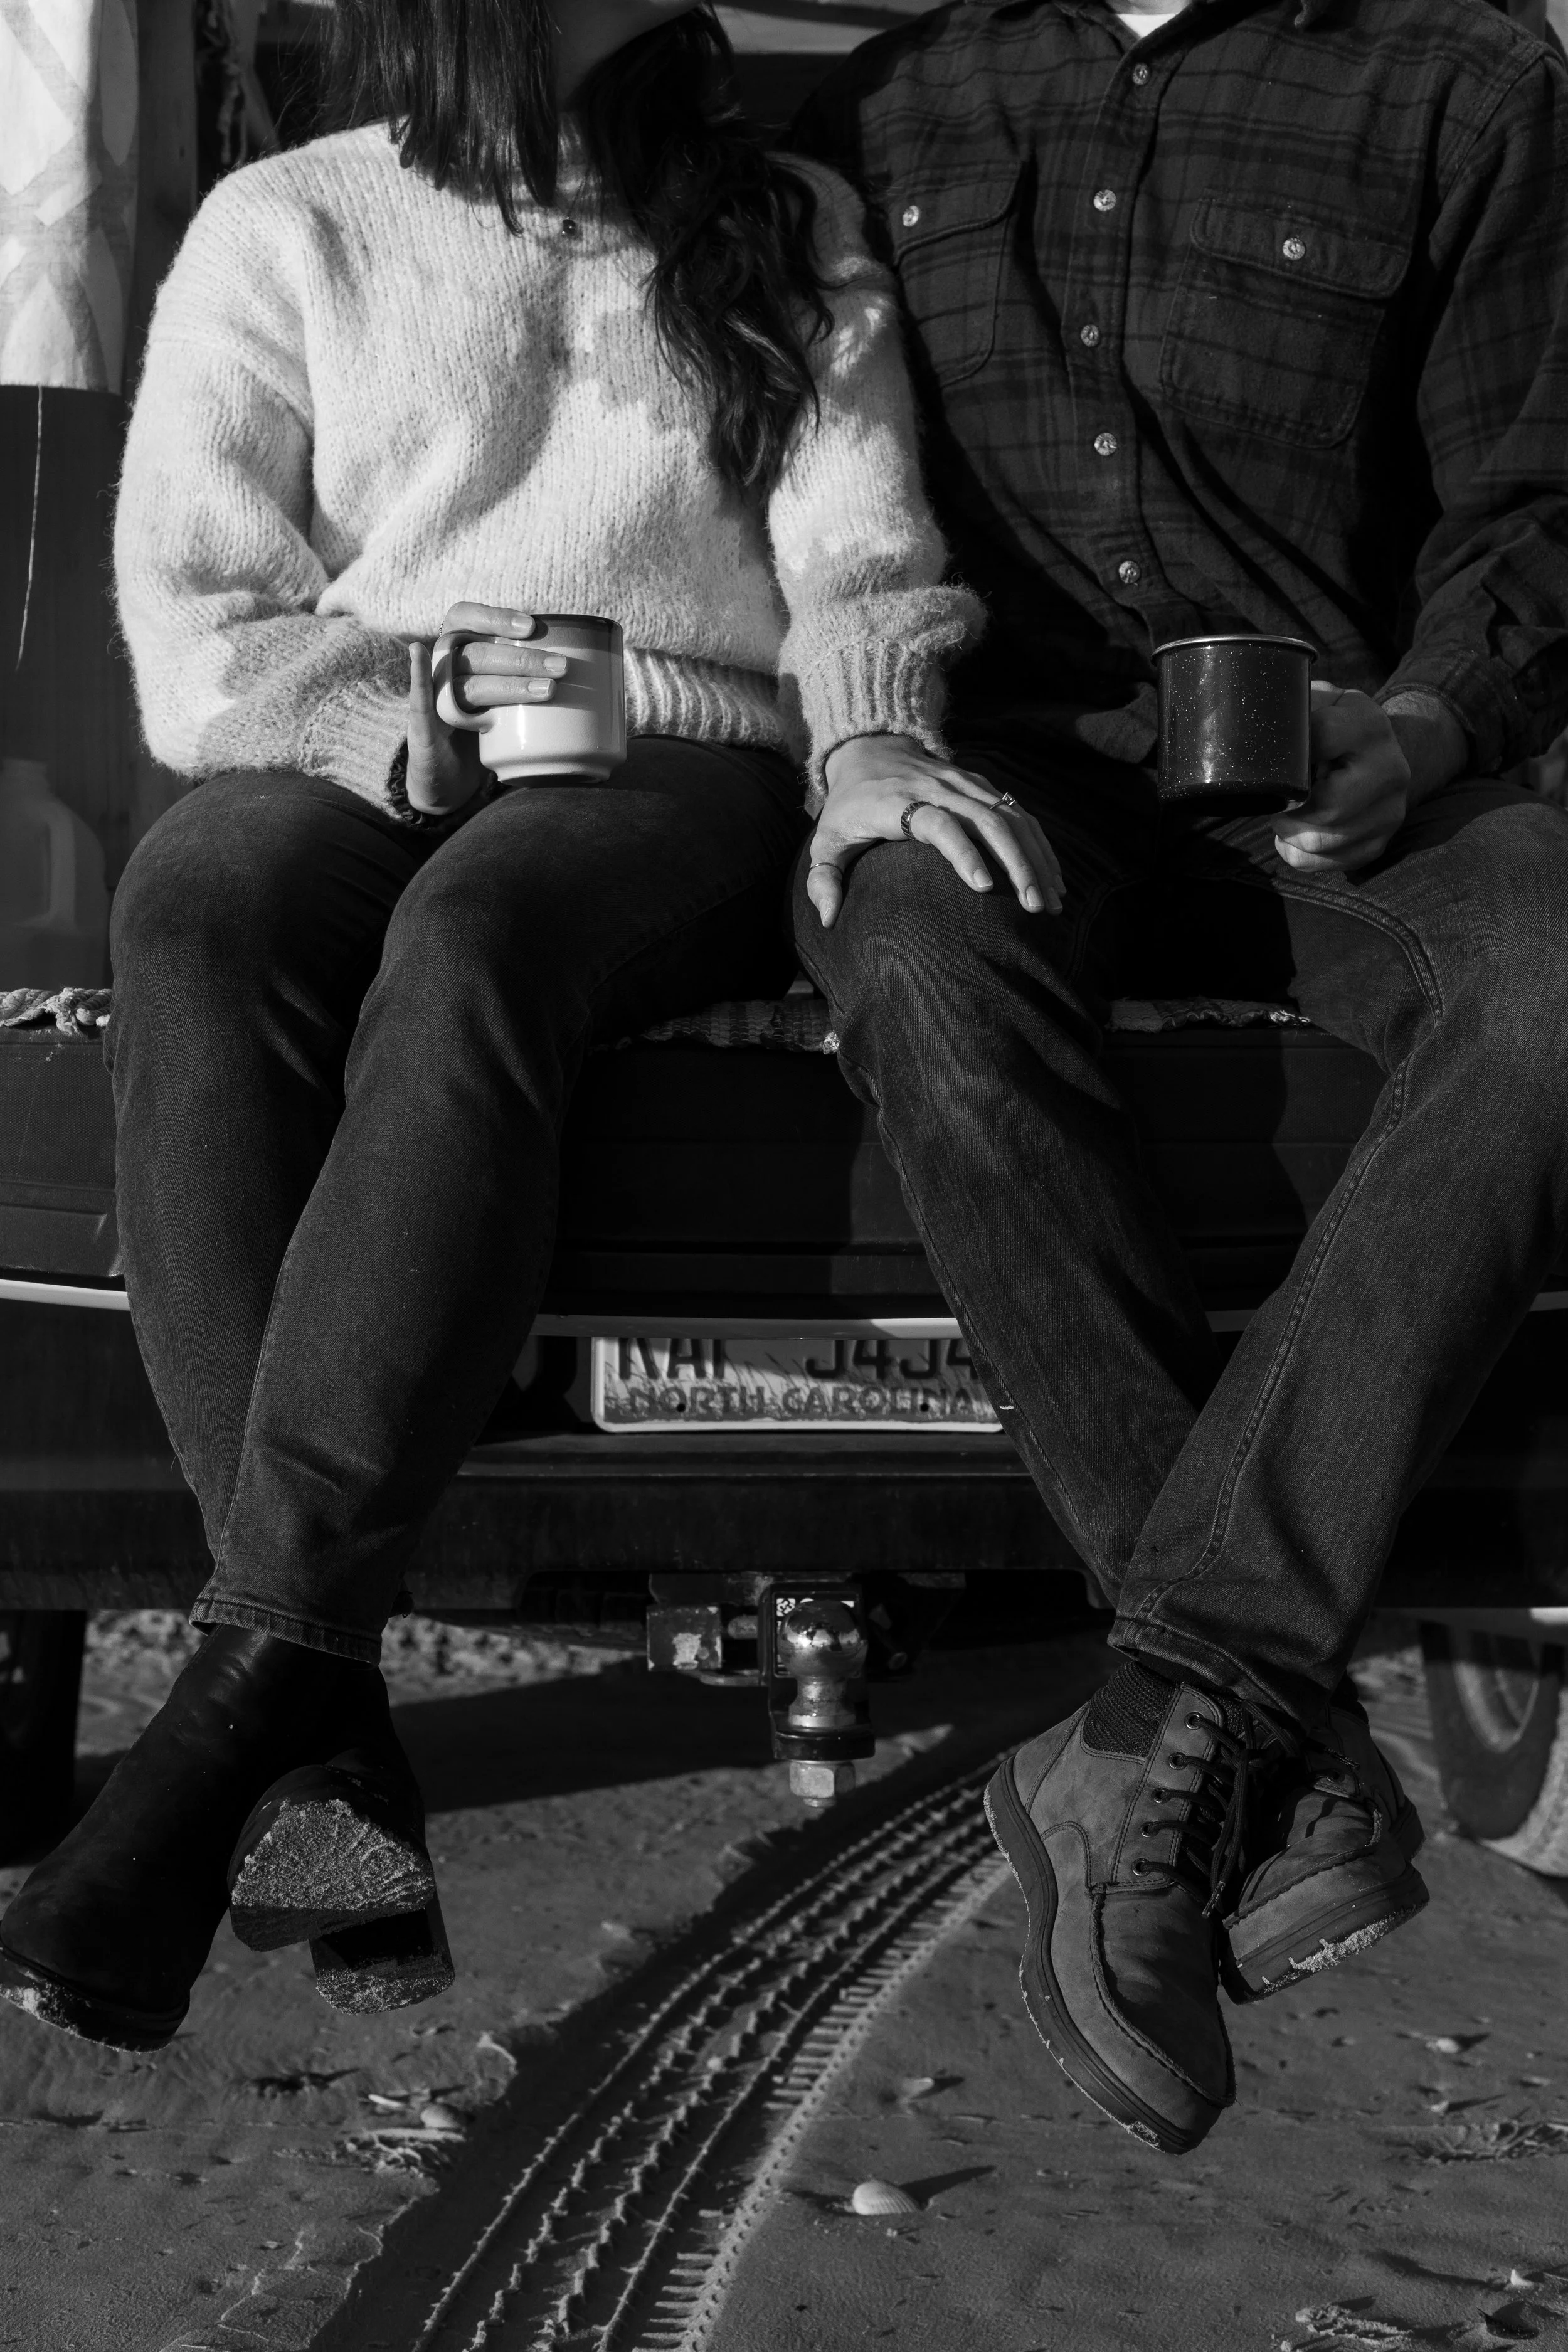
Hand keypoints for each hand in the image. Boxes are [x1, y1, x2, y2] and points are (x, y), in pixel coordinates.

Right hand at [405, 602, 564, 816]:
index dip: (497, 617)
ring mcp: (433, 694)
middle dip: (522, 659)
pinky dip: (416, 676)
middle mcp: (442, 664)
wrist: (448, 772)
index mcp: (458, 647)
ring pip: (468, 683)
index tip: (532, 628)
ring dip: (508, 685)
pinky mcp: (423, 724)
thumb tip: (598, 668)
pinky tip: (416, 652)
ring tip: (547, 691)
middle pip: (479, 653)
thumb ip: (530, 674)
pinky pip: (418, 698)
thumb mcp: (507, 694)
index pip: (468, 617)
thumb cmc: (487, 722)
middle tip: (561, 668)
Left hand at [806, 734, 1063, 928]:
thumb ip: (823, 879)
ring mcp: (964, 784)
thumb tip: (827, 920)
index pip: (940, 823)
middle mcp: (938, 789)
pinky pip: (1018, 814)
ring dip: (1036, 858)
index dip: (963, 852)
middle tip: (1033, 906)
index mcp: (900, 802)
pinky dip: (1039, 844)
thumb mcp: (826, 839)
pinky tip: (1053, 878)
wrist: (870, 747)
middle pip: (988, 820)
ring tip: (1050, 901)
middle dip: (1017, 864)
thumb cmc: (848, 806)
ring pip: (1011, 817)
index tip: (984, 887)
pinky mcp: (981, 786)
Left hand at [1273, 683, 1411, 873]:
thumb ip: (1293, 710)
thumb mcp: (1322, 702)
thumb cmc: (1339, 726)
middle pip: (1326, 808)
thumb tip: (1247, 726)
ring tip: (1285, 815)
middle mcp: (1390, 771)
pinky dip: (1298, 854)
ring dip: (1289, 834)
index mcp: (1369, 727)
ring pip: (1322, 842)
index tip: (1276, 761)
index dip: (1289, 757)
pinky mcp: (1379, 844)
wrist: (1385, 755)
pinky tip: (1294, 836)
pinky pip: (1326, 864)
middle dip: (1288, 809)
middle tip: (1276, 799)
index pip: (1322, 740)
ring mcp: (1389, 813)